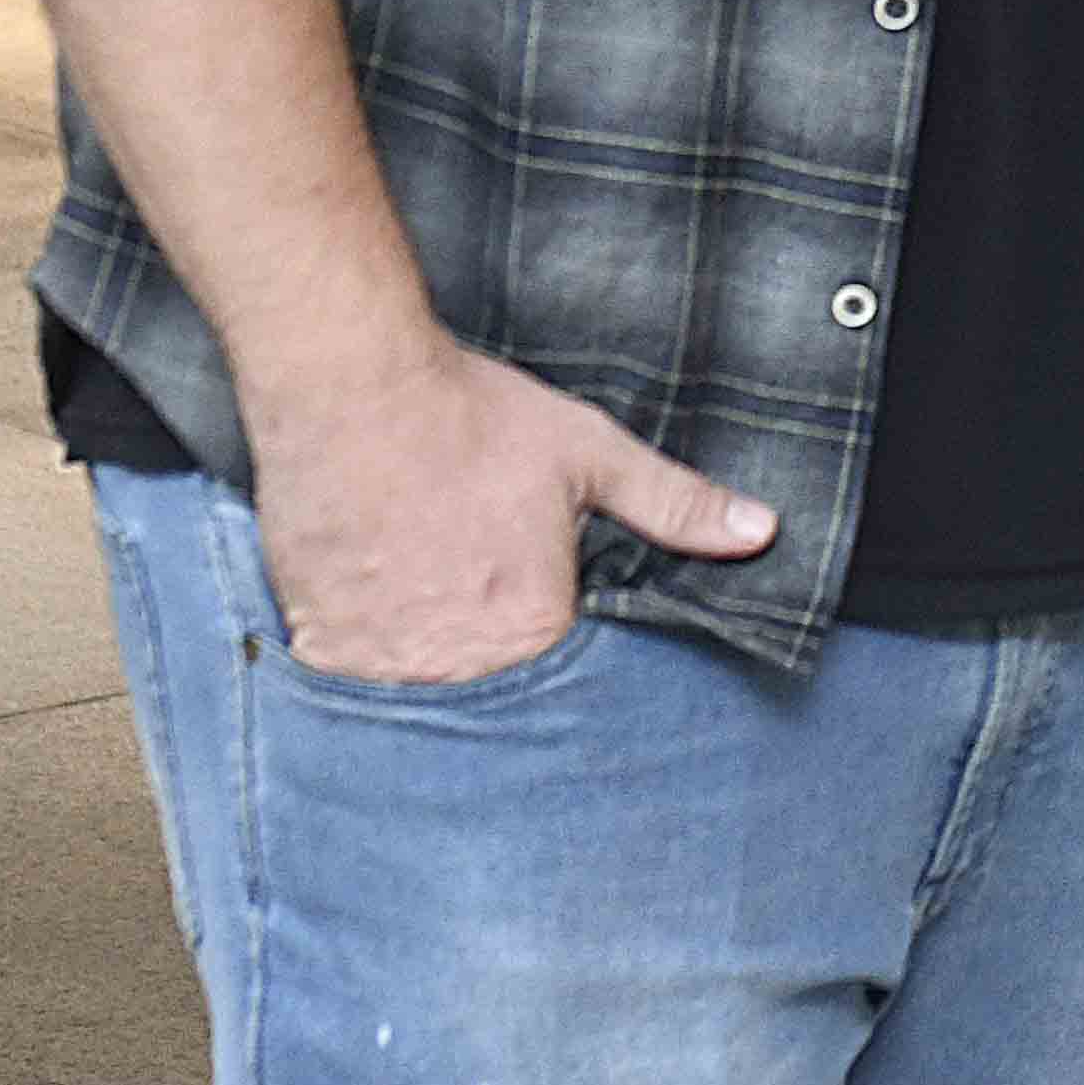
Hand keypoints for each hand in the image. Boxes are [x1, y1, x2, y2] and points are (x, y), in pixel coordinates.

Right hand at [247, 334, 775, 684]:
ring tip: (437, 593)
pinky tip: (389, 605)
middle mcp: (460, 667)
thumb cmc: (471, 419)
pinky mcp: (323, 654)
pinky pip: (363, 686)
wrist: (350, 390)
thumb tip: (760, 532)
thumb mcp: (590, 454)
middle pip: (499, 693)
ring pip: (430, 693)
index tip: (556, 612)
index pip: (574, 680)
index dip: (573, 648)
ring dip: (441, 662)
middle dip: (504, 660)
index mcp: (534, 629)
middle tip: (483, 592)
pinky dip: (379, 657)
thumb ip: (676, 506)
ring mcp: (384, 668)